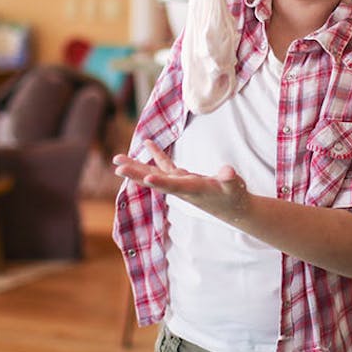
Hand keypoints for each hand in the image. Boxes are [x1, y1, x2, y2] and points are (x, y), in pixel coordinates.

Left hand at [113, 140, 249, 221]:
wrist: (233, 208)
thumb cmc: (234, 197)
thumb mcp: (235, 188)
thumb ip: (230, 180)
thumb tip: (228, 172)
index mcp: (193, 190)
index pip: (174, 186)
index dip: (161, 182)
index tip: (146, 178)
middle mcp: (181, 188)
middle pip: (155, 180)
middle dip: (136, 173)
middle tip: (117, 166)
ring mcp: (180, 183)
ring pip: (154, 172)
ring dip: (136, 166)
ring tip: (117, 158)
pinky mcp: (183, 177)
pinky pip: (166, 165)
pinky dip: (157, 155)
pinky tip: (147, 144)